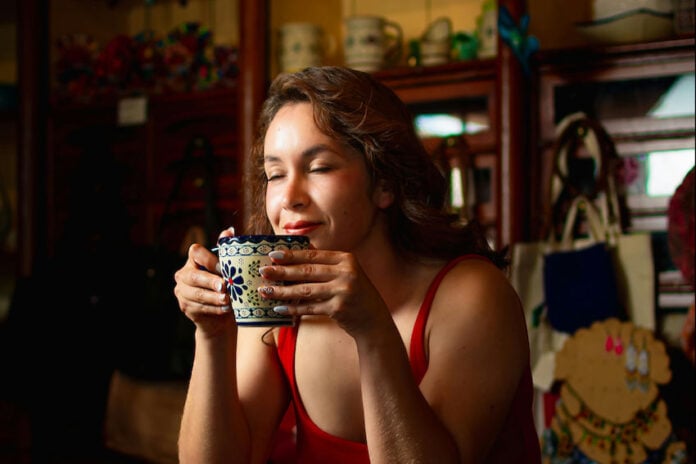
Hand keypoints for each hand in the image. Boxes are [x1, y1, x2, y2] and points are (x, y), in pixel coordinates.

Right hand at [174, 228, 235, 336]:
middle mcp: (183, 274)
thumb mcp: (227, 268)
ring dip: (214, 298)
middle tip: (224, 287)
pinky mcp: (185, 307)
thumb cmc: (225, 286)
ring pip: (196, 294)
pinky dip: (214, 309)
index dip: (209, 259)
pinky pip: (199, 307)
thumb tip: (230, 231)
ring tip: (228, 300)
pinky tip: (225, 309)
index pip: (195, 252)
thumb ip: (226, 250)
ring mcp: (182, 291)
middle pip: (193, 276)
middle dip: (210, 282)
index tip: (224, 269)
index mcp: (193, 260)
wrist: (219, 314)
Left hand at [257, 249, 391, 336]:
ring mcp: (343, 291)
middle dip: (282, 272)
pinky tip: (279, 308)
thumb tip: (293, 258)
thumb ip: (325, 265)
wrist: (373, 318)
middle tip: (263, 272)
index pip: (313, 255)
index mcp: (346, 259)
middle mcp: (347, 273)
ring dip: (282, 291)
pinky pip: (310, 307)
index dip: (291, 255)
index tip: (272, 255)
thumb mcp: (346, 274)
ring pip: (305, 290)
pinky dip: (293, 308)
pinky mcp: (339, 308)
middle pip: (307, 271)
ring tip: (265, 291)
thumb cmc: (354, 293)